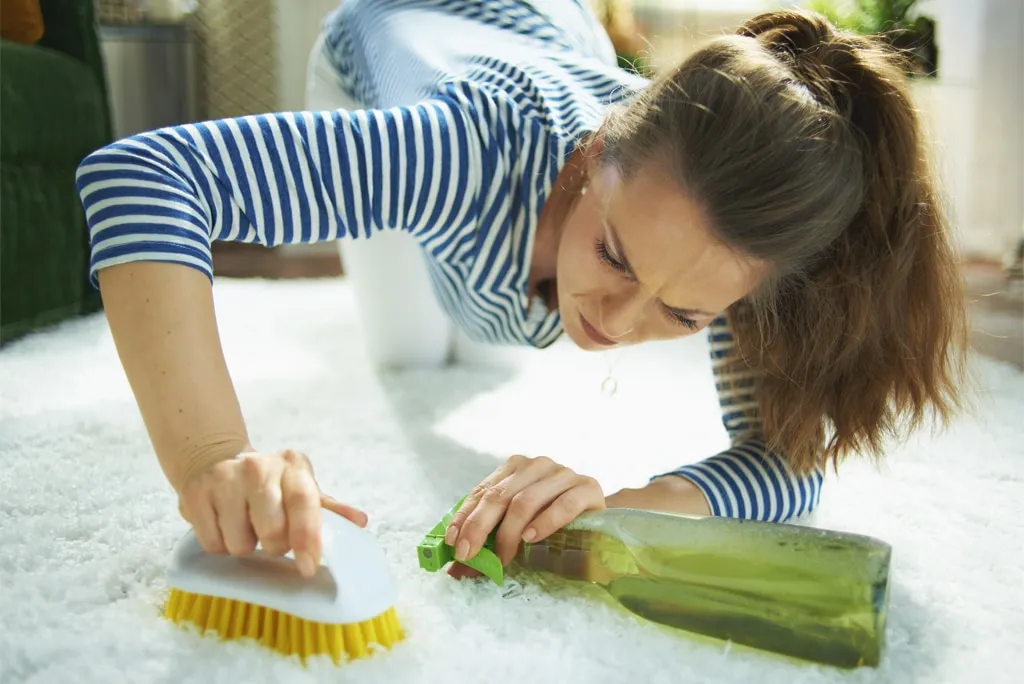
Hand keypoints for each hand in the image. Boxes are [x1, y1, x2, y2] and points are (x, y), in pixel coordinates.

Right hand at [177, 449, 366, 577]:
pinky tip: (223, 524)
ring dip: (244, 545)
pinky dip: (219, 544)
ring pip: (240, 543)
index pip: (304, 503)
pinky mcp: (195, 495)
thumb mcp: (300, 487)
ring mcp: (224, 479)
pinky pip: (212, 544)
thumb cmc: (268, 483)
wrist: (214, 459)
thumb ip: (328, 508)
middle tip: (270, 533)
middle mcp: (258, 468)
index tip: (308, 566)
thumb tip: (360, 522)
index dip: (307, 537)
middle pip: (272, 532)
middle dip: (274, 545)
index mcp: (292, 466)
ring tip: (244, 525)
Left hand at [445, 455, 605, 568]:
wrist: (597, 520)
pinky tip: (531, 538)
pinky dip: (544, 522)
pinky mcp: (587, 488)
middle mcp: (537, 465)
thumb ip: (488, 541)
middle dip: (479, 527)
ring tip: (503, 558)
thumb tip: (456, 570)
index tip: (453, 541)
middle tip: (468, 555)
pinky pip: (563, 504)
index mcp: (515, 468)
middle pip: (499, 496)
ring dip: (509, 533)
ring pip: (526, 501)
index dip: (465, 517)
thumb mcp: (515, 528)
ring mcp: (563, 474)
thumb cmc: (550, 523)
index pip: (483, 491)